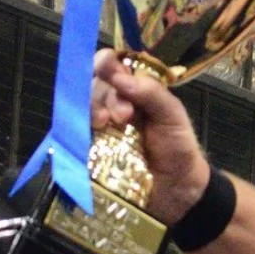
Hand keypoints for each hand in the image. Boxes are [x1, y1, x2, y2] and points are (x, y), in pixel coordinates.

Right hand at [91, 50, 212, 225]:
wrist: (177, 190)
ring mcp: (100, 125)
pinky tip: (93, 134)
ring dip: (93, 110)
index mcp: (134, 89)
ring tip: (107, 124)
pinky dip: (81, 130)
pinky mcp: (91, 147)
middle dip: (106, 94)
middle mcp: (113, 103)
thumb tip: (121, 78)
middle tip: (124, 114)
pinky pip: (77, 132)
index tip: (110, 70)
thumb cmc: (178, 149)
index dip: (107, 63)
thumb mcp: (172, 115)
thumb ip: (151, 92)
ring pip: (83, 106)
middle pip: (94, 85)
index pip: (112, 65)